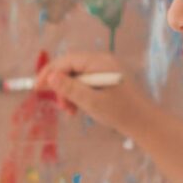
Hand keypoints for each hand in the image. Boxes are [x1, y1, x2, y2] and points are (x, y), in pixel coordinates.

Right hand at [34, 51, 156, 133]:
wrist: (144, 122)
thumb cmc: (120, 112)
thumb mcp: (92, 102)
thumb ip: (70, 89)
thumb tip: (51, 77)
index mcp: (99, 62)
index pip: (67, 61)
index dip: (49, 73)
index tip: (37, 88)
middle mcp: (102, 61)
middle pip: (70, 67)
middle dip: (60, 86)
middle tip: (59, 106)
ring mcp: (105, 69)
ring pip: (76, 76)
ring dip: (69, 93)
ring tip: (70, 112)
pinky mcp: (106, 79)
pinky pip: (85, 82)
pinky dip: (78, 94)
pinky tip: (78, 109)